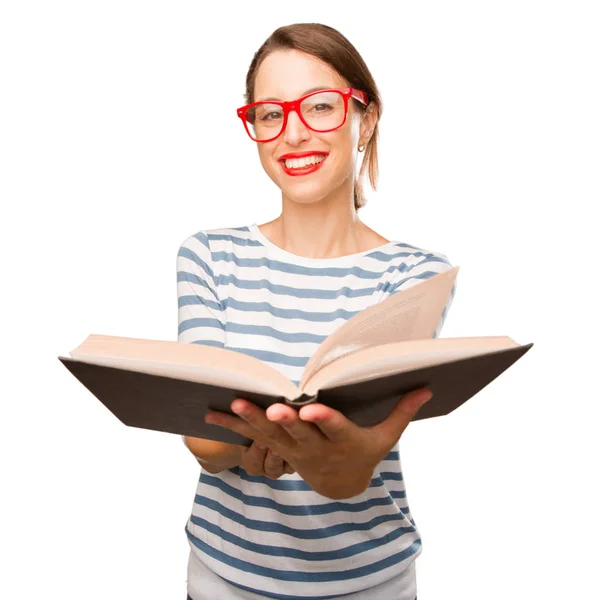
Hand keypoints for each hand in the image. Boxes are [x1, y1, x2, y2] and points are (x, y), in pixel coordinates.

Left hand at [204, 387, 432, 498]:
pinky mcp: (279, 452)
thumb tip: (427, 387)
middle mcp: (317, 449)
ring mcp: (294, 452)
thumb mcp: (387, 437)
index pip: (334, 429)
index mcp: (344, 441)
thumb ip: (403, 412)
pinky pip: (253, 440)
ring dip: (249, 423)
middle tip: (268, 408)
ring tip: (230, 404)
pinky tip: (212, 414)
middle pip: (297, 434)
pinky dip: (233, 428)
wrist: (342, 485)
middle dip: (281, 422)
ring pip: (269, 437)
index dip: (324, 420)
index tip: (311, 409)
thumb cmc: (366, 453)